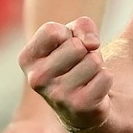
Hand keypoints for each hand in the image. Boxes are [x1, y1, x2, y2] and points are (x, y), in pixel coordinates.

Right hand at [20, 17, 111, 132]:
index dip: (68, 34)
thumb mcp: (73, 35)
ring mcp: (56, 95)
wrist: (84, 105)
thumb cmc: (75, 62)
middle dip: (86, 51)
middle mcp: (36, 79)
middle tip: (80, 66)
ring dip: (97, 66)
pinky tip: (93, 90)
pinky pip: (105, 77)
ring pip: (93, 61)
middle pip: (76, 46)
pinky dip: (106, 79)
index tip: (67, 47)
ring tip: (86, 78)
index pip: (51, 30)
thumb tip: (91, 44)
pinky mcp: (79, 106)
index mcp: (27, 59)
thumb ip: (82, 25)